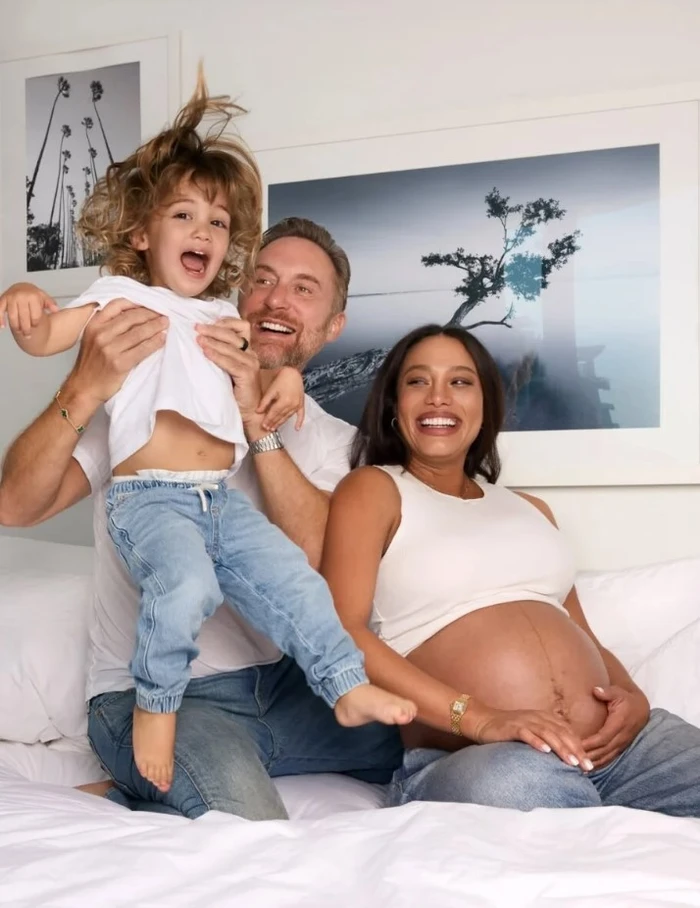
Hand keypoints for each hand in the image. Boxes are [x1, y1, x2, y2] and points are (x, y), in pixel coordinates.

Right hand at [0, 282, 58, 335]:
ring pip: (13, 316)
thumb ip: (50, 304)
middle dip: (26, 329)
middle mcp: (21, 296)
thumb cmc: (33, 294)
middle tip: (28, 336)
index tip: (35, 326)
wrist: (21, 286)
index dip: (35, 323)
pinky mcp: (3, 299)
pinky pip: (0, 310)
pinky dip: (0, 319)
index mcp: (33, 296)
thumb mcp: (44, 297)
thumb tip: (56, 310)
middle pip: (24, 317)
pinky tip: (2, 326)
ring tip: (19, 332)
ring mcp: (11, 298)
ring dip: (16, 326)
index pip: (35, 315)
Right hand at [65, 298, 166, 404]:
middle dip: (150, 314)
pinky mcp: (120, 363)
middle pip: (131, 318)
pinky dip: (155, 343)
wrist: (84, 387)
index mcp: (94, 325)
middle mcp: (101, 334)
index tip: (149, 304)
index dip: (136, 304)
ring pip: (139, 332)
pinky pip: (142, 349)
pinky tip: (162, 339)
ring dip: (156, 327)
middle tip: (162, 314)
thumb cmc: (91, 364)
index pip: (117, 306)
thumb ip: (107, 325)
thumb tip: (134, 314)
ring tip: (165, 324)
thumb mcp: (92, 338)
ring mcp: (110, 349)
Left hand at [195, 318, 265, 435]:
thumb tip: (202, 342)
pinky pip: (230, 362)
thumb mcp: (229, 370)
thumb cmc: (237, 393)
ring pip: (230, 347)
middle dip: (213, 329)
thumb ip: (222, 356)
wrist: (250, 413)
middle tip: (197, 328)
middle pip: (233, 334)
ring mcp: (251, 364)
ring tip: (198, 339)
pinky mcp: (248, 375)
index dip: (225, 322)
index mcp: (248, 351)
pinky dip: (217, 356)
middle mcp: (252, 355)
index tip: (207, 322)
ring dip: (212, 341)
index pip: (241, 327)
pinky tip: (206, 353)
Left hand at [256, 366, 305, 430]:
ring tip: (275, 428)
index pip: (274, 413)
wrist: (293, 373)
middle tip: (268, 429)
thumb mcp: (271, 390)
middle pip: (281, 416)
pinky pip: (301, 415)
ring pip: (288, 417)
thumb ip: (265, 401)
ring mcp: (297, 405)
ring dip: (281, 423)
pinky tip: (297, 429)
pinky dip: (299, 422)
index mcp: (283, 401)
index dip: (268, 420)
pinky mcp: (301, 403)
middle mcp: (291, 405)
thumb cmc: (280, 380)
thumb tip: (258, 411)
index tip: (263, 425)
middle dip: (274, 423)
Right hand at [472, 705, 593, 770]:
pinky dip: (536, 742)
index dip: (580, 747)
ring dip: (561, 747)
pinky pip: (526, 734)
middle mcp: (537, 717)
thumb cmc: (510, 731)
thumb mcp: (533, 732)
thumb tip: (567, 757)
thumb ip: (548, 738)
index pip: (567, 732)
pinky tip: (545, 751)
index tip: (589, 764)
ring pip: (547, 733)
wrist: (484, 721)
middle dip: (576, 750)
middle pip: (561, 733)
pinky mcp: (512, 727)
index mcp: (545, 718)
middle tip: (587, 767)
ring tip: (572, 762)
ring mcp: (524, 722)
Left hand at [582, 686, 649, 768]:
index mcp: (619, 724)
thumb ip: (607, 692)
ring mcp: (622, 744)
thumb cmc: (625, 699)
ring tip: (578, 769)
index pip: (603, 737)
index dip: (590, 743)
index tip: (577, 746)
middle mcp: (621, 737)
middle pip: (603, 750)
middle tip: (573, 759)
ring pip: (607, 757)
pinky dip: (599, 765)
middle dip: (589, 756)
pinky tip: (588, 770)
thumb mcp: (618, 692)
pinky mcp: (620, 748)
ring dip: (593, 763)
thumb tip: (596, 690)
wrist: (641, 709)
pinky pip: (609, 759)